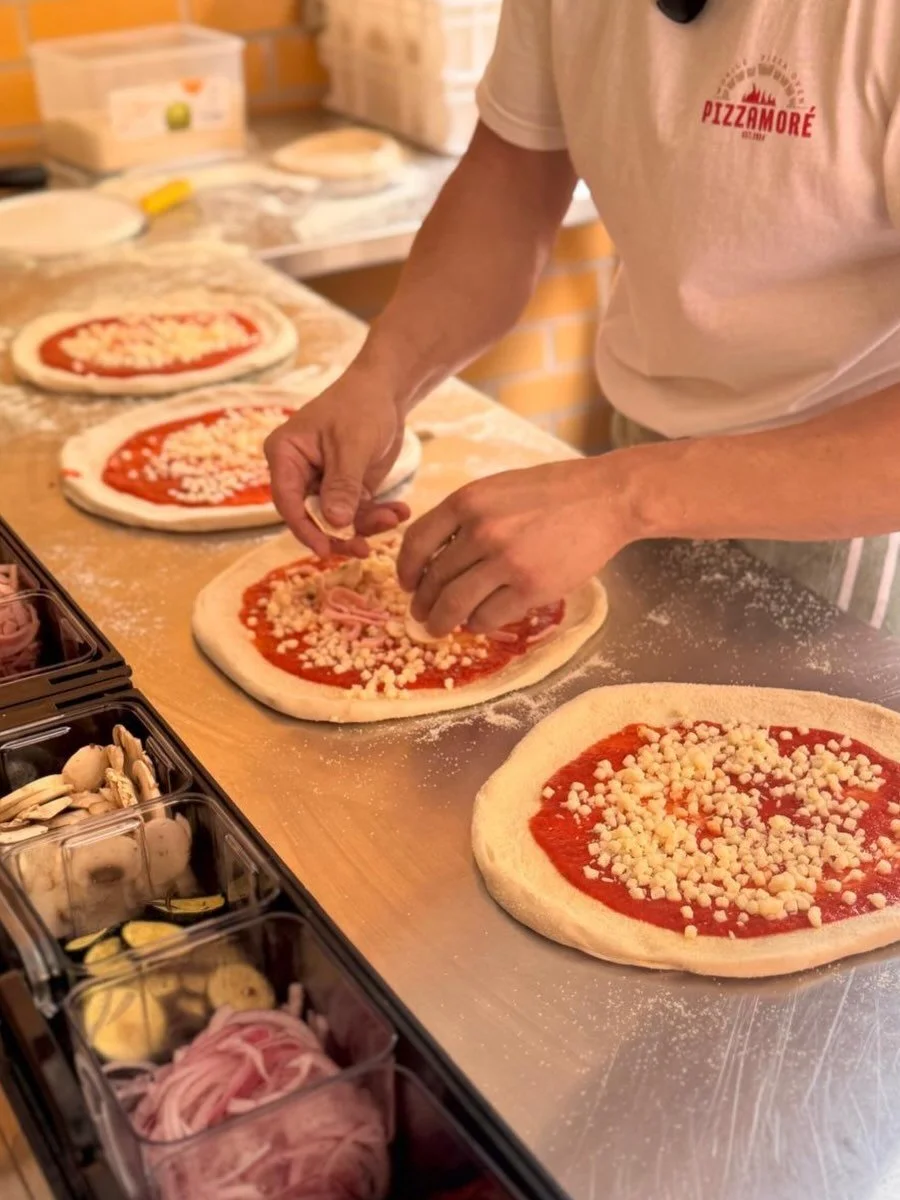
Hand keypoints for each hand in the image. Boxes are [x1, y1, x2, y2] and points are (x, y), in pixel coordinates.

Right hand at [264, 363, 410, 557]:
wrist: (386, 390)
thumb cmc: (361, 405)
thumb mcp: (352, 445)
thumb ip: (342, 485)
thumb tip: (334, 523)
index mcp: (286, 455)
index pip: (287, 501)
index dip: (304, 528)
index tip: (324, 550)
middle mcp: (299, 472)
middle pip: (312, 517)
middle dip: (341, 533)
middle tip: (366, 549)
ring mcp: (323, 482)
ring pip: (338, 519)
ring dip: (367, 524)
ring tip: (396, 517)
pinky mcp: (347, 488)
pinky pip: (359, 512)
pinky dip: (379, 515)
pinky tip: (401, 511)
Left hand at [397, 458, 634, 634]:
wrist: (606, 498)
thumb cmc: (554, 492)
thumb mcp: (498, 489)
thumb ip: (466, 516)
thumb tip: (436, 555)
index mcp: (468, 500)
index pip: (416, 542)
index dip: (406, 569)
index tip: (406, 584)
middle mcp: (481, 531)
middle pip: (434, 579)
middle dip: (423, 603)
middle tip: (421, 614)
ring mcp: (506, 561)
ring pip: (455, 604)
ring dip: (441, 621)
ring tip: (440, 627)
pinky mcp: (531, 587)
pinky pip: (489, 616)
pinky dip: (477, 625)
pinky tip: (478, 622)